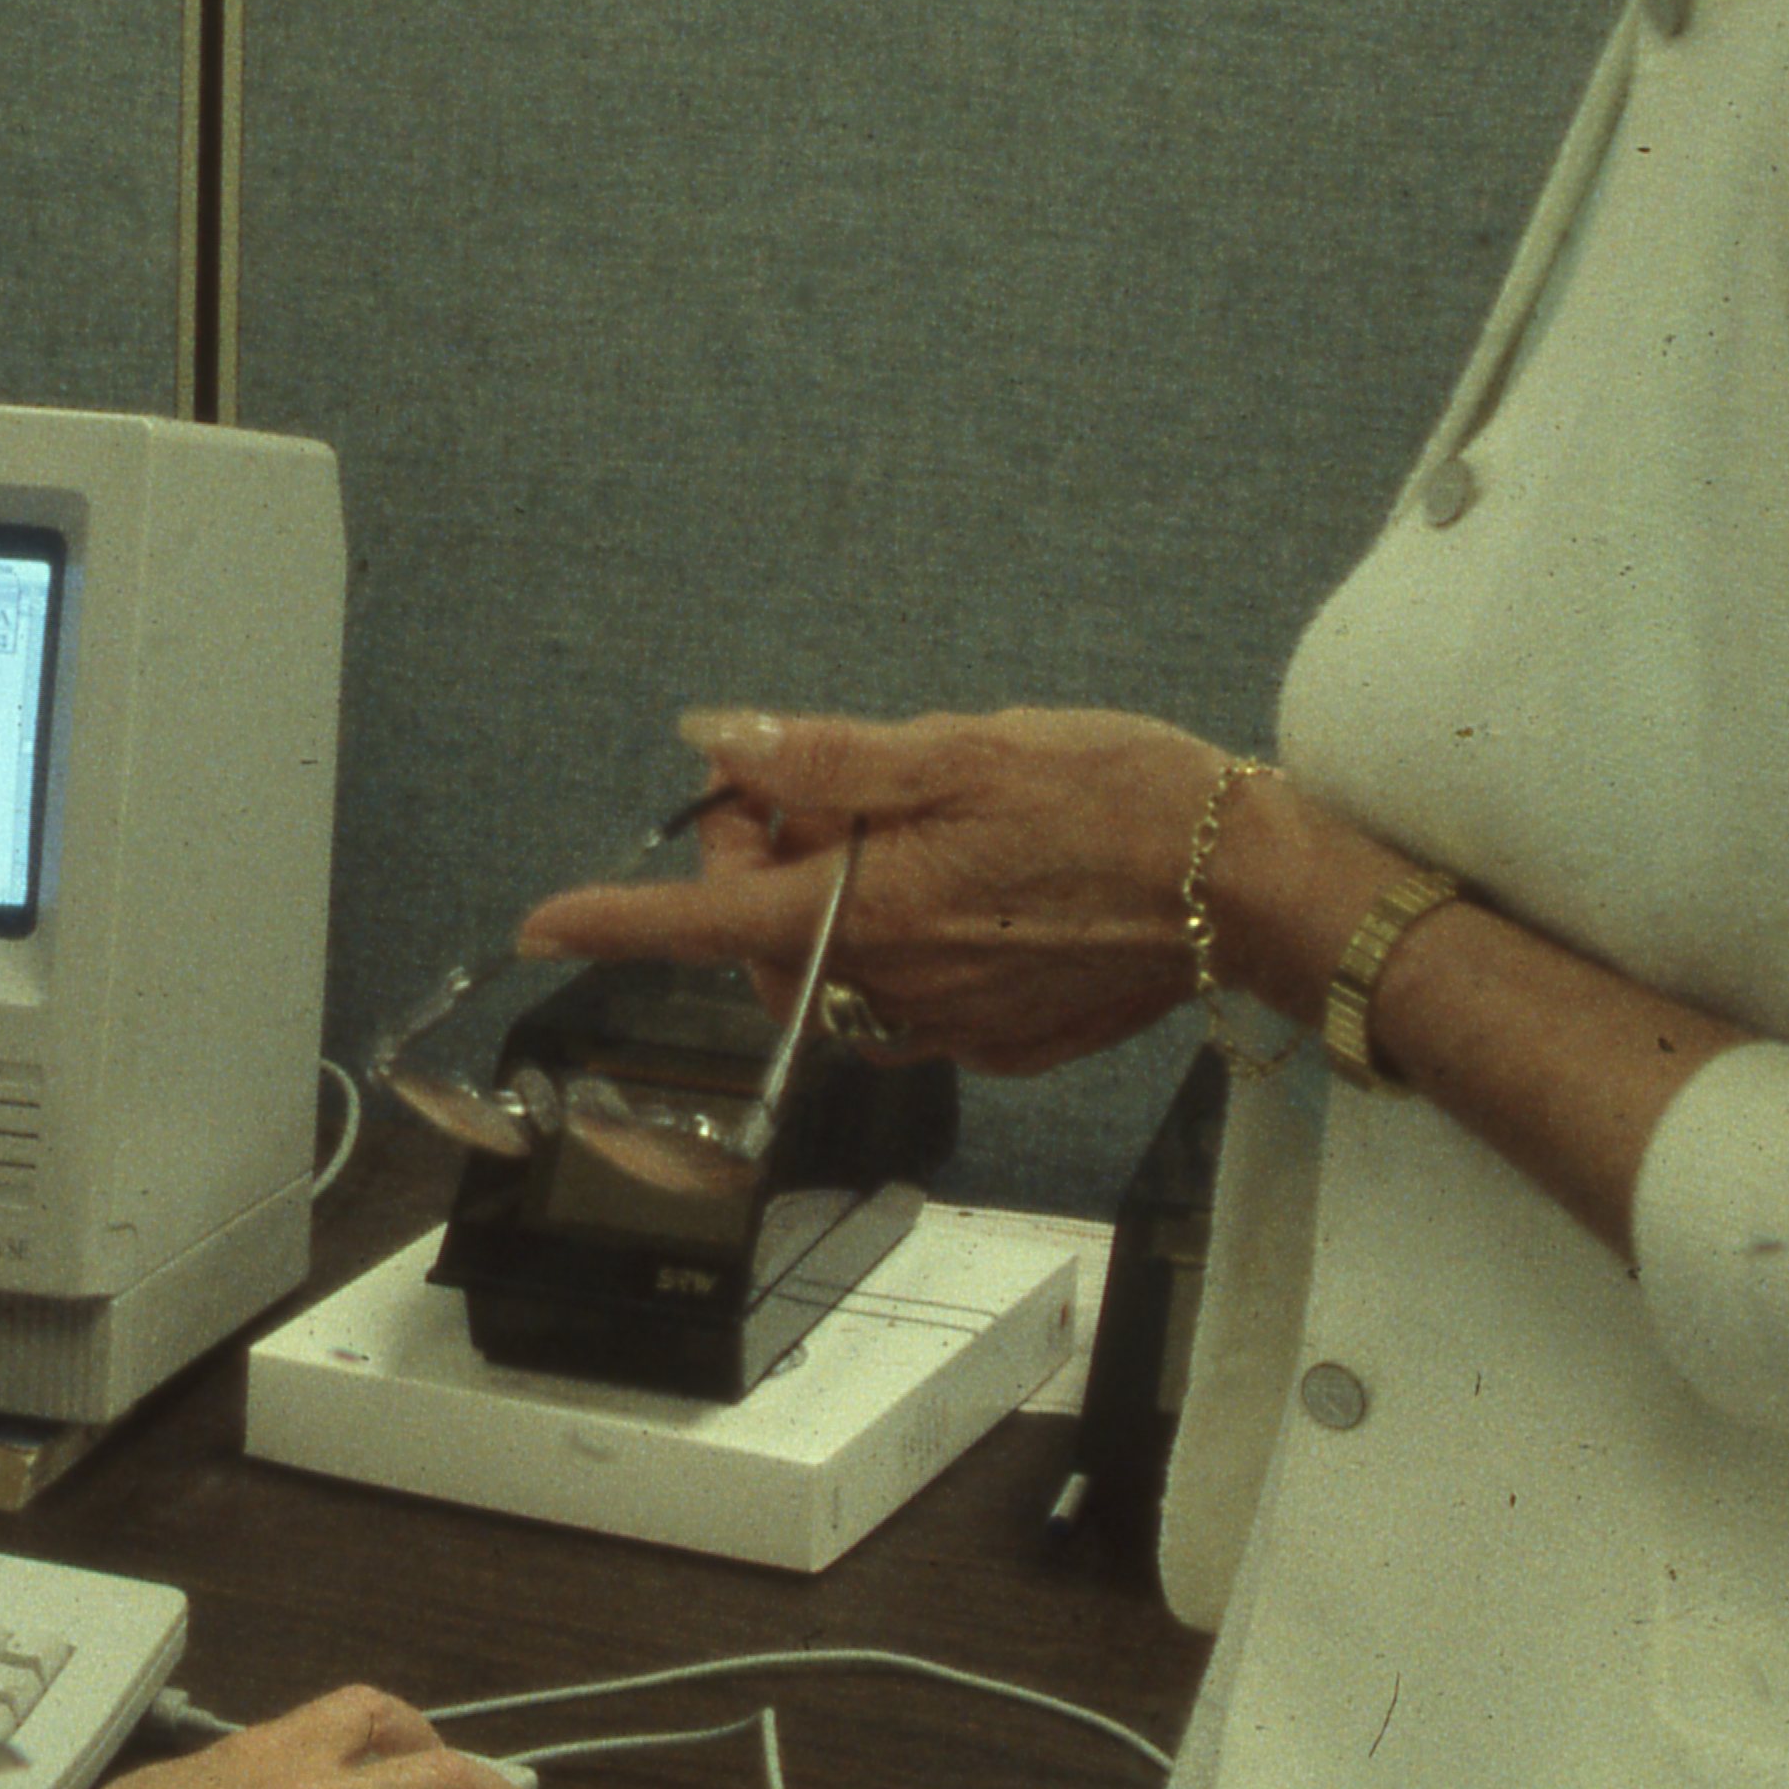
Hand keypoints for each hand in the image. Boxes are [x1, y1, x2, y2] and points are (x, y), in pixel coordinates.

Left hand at [513, 707, 1270, 1077]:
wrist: (1248, 887)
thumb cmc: (1116, 799)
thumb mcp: (962, 748)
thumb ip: (826, 757)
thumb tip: (715, 743)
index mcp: (876, 911)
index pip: (706, 924)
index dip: (613, 920)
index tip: (540, 925)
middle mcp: (899, 989)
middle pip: (764, 944)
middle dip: (755, 867)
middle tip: (802, 785)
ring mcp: (951, 1027)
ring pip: (832, 973)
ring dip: (825, 904)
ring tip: (897, 824)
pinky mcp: (1001, 1044)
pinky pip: (906, 998)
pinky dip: (896, 940)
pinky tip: (963, 883)